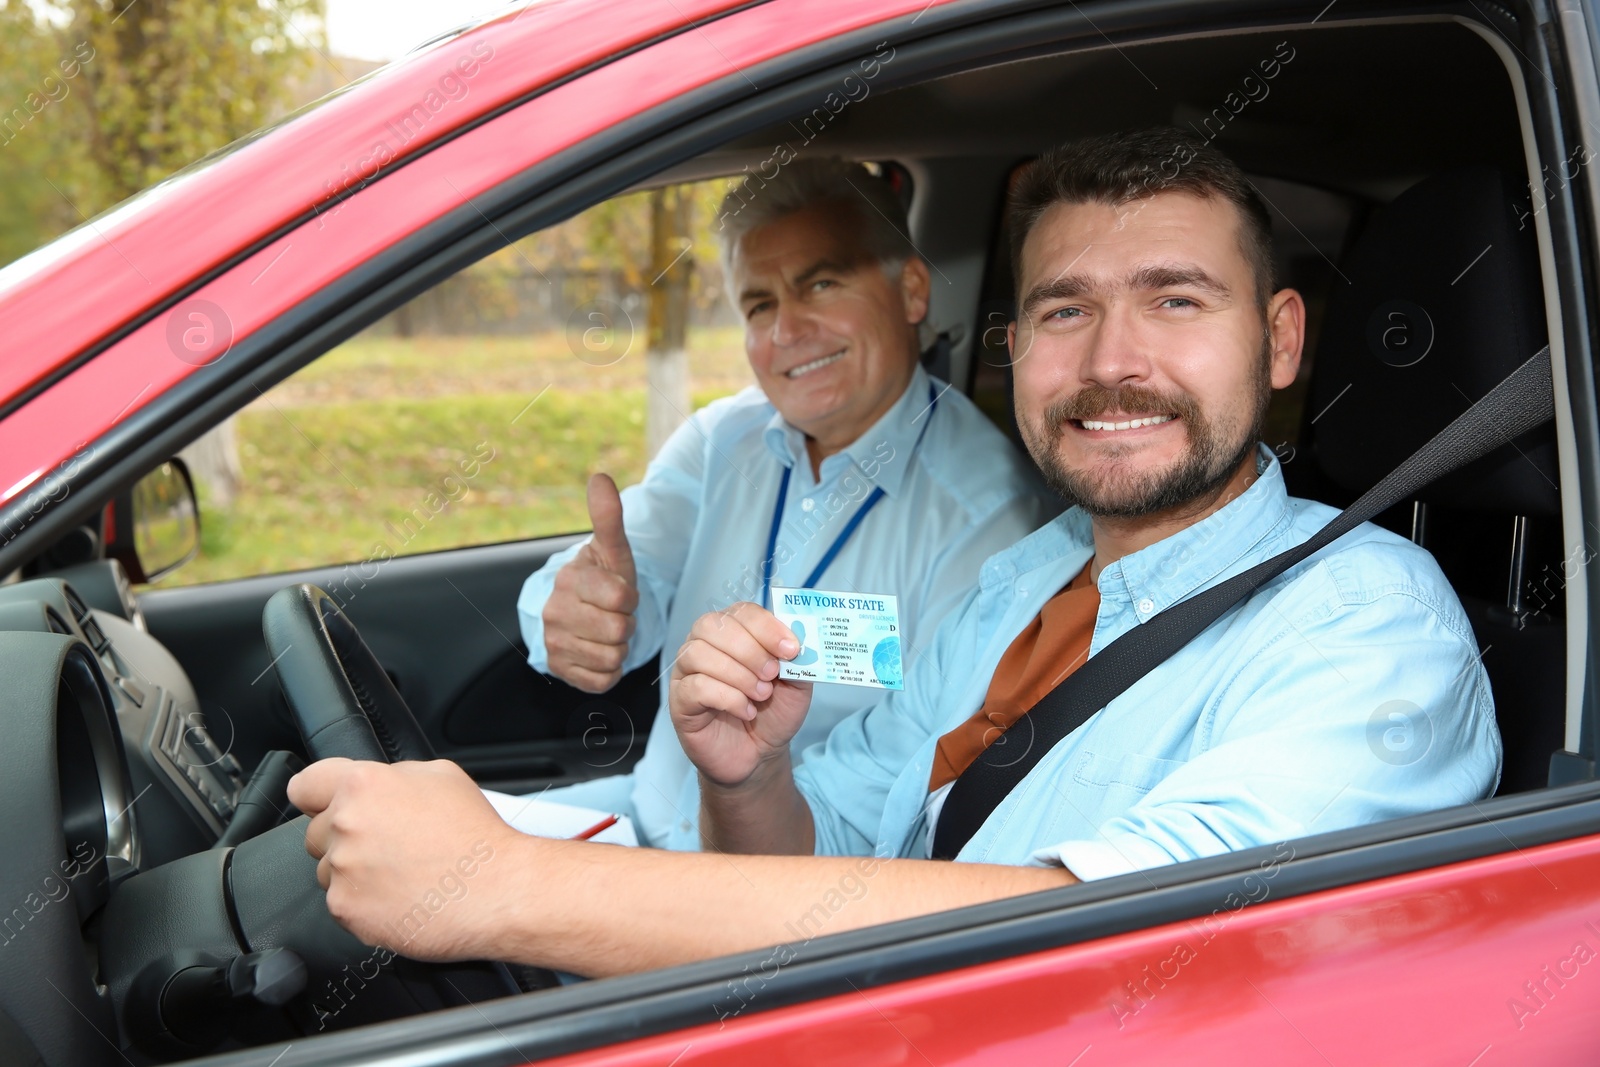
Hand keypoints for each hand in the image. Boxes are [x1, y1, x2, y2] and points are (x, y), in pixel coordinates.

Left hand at [287, 758, 530, 961]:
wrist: (498, 890)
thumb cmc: (476, 836)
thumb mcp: (442, 776)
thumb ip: (393, 776)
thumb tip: (375, 786)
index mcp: (364, 785)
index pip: (305, 786)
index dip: (317, 797)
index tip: (323, 807)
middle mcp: (346, 824)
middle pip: (316, 833)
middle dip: (344, 838)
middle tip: (389, 846)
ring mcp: (343, 870)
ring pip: (327, 871)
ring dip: (353, 874)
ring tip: (400, 875)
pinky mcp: (347, 910)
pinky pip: (342, 904)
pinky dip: (365, 904)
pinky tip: (400, 898)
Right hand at [542, 473, 639, 691]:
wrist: (578, 612)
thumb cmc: (602, 580)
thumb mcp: (611, 550)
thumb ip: (608, 517)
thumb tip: (600, 478)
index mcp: (569, 579)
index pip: (622, 598)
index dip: (630, 598)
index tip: (619, 593)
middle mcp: (554, 612)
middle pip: (619, 629)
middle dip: (626, 624)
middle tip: (614, 614)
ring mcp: (554, 643)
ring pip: (613, 656)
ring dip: (619, 647)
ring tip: (606, 631)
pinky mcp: (560, 670)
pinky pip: (603, 679)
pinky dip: (610, 670)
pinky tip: (600, 651)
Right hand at [669, 602, 812, 787]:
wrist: (759, 755)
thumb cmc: (773, 713)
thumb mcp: (797, 684)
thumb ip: (799, 660)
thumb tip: (799, 641)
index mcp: (734, 632)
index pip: (741, 612)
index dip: (766, 627)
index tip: (790, 649)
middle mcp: (704, 645)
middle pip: (713, 625)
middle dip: (749, 649)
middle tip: (772, 674)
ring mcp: (687, 672)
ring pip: (699, 653)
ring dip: (738, 674)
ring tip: (761, 695)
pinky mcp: (680, 700)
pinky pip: (696, 686)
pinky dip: (728, 698)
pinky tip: (746, 710)